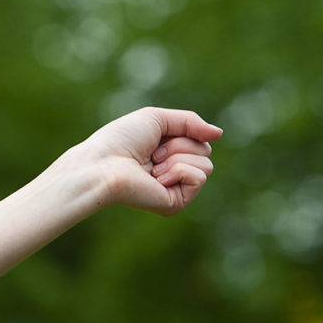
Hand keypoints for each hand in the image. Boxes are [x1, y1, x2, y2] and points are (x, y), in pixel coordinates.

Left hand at [75, 107, 220, 215]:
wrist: (103, 164)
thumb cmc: (120, 140)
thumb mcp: (157, 119)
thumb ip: (190, 122)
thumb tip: (219, 134)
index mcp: (167, 153)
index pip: (198, 139)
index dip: (181, 133)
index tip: (155, 139)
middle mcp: (172, 172)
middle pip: (205, 150)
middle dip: (179, 145)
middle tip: (151, 154)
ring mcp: (175, 188)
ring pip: (206, 164)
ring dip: (177, 157)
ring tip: (151, 166)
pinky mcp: (175, 203)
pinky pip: (199, 178)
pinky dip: (179, 170)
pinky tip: (156, 178)